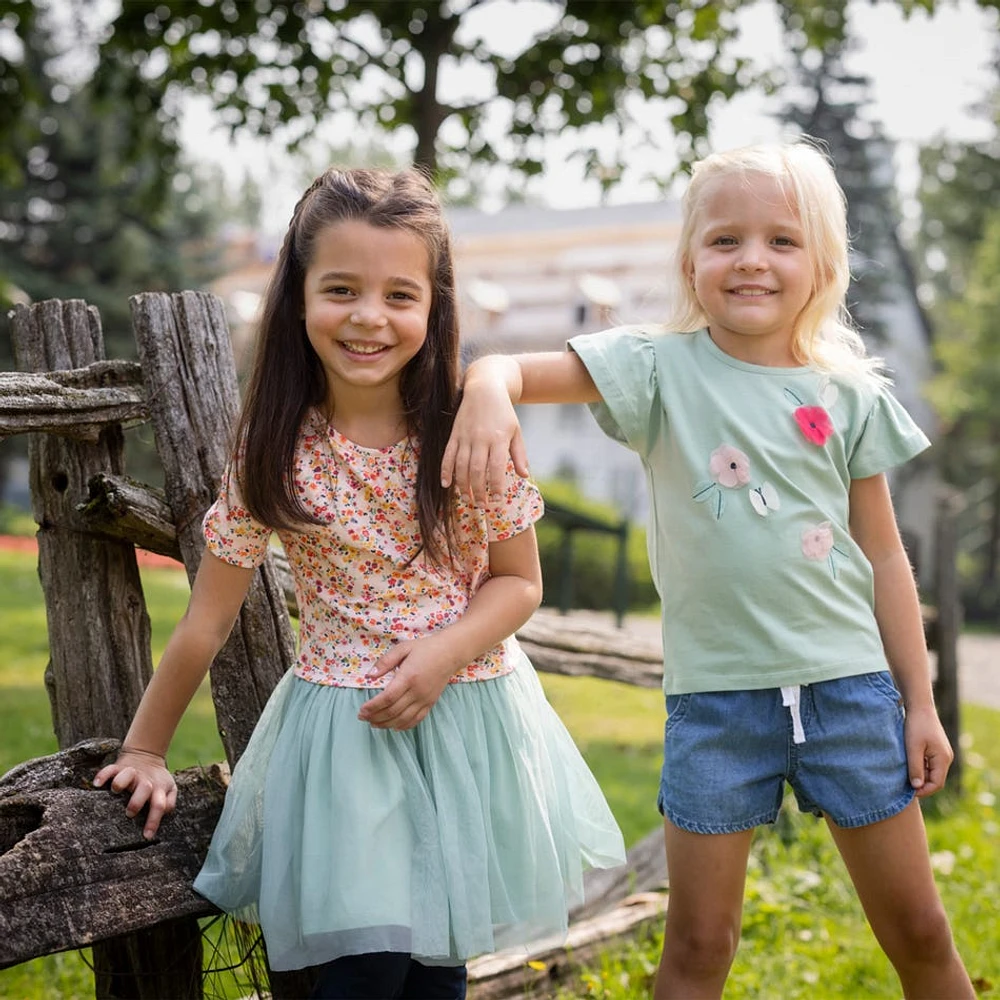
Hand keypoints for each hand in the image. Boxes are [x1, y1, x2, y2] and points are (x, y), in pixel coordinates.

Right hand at [93, 750, 176, 839]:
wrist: (147, 757)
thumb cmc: (157, 780)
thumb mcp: (169, 789)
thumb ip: (169, 802)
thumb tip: (164, 813)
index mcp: (158, 788)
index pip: (159, 805)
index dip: (154, 821)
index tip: (147, 836)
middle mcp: (145, 781)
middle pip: (145, 789)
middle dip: (137, 802)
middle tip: (130, 813)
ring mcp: (132, 773)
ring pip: (127, 775)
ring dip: (121, 782)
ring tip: (115, 790)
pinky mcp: (119, 767)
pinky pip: (110, 769)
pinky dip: (103, 775)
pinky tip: (97, 784)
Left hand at [357, 637, 458, 730]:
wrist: (450, 653)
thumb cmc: (425, 649)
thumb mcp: (403, 648)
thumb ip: (385, 662)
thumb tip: (369, 676)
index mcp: (408, 677)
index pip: (387, 698)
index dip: (372, 707)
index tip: (361, 710)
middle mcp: (417, 691)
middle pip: (393, 711)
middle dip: (375, 717)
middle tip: (363, 718)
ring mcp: (425, 699)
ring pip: (403, 719)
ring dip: (386, 724)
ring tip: (374, 724)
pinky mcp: (431, 703)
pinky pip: (416, 720)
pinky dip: (403, 726)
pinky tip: (393, 726)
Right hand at [442, 371, 527, 504]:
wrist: (484, 388)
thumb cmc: (503, 412)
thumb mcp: (516, 431)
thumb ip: (519, 454)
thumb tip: (524, 475)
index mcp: (499, 438)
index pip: (497, 468)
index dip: (497, 487)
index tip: (498, 502)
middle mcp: (481, 438)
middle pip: (477, 470)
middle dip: (479, 491)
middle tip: (482, 506)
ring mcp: (465, 437)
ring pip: (461, 466)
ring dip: (463, 485)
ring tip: (468, 499)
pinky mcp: (454, 435)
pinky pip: (448, 455)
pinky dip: (445, 471)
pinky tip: (446, 485)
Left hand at [903, 705, 953, 797]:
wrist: (920, 707)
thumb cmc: (916, 725)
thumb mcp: (913, 748)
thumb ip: (915, 767)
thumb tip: (917, 786)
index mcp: (943, 759)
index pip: (936, 783)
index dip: (924, 791)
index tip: (909, 792)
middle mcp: (946, 758)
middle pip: (935, 779)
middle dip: (922, 785)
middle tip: (904, 787)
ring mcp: (942, 753)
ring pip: (932, 772)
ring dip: (920, 776)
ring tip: (904, 778)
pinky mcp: (936, 749)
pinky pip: (930, 764)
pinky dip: (921, 768)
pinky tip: (908, 767)